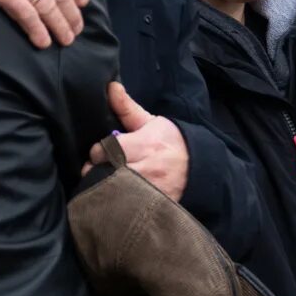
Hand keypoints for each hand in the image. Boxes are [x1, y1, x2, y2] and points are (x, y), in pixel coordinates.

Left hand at [86, 83, 187, 200]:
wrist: (200, 168)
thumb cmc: (171, 142)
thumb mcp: (151, 122)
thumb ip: (127, 107)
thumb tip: (111, 86)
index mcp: (144, 145)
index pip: (107, 150)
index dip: (97, 151)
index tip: (99, 152)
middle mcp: (146, 170)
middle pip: (105, 173)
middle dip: (95, 172)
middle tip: (96, 169)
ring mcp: (149, 192)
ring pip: (113, 193)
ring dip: (103, 189)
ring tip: (104, 183)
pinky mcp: (152, 207)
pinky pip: (126, 209)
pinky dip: (116, 205)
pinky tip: (116, 198)